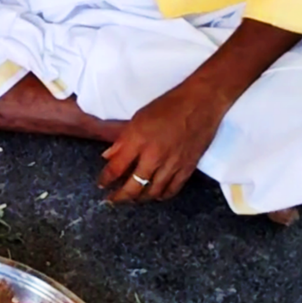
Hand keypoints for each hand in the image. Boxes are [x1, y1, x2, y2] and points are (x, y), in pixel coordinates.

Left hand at [98, 80, 229, 203]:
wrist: (201, 103)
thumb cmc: (167, 105)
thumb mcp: (138, 118)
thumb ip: (122, 140)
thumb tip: (108, 157)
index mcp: (138, 140)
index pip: (116, 168)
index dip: (105, 180)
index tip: (101, 185)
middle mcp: (153, 156)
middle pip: (133, 186)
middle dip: (120, 196)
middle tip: (113, 199)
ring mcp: (172, 164)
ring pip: (153, 192)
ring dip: (140, 198)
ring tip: (133, 198)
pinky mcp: (188, 168)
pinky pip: (172, 189)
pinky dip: (162, 195)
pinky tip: (156, 195)